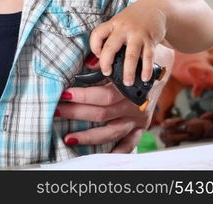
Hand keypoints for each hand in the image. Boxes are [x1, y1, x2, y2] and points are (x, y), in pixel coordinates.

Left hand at [56, 46, 172, 152]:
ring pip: (112, 132)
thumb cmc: (131, 60)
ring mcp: (137, 118)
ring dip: (89, 136)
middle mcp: (133, 105)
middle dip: (76, 113)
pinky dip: (118, 151)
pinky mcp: (141, 127)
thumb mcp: (119, 56)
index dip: (82, 96)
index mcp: (127, 87)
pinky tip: (102, 156)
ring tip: (68, 138)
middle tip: (56, 112)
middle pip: (102, 114)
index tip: (63, 95)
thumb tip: (85, 63)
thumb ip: (101, 62)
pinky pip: (130, 143)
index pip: (103, 95)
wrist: (156, 65)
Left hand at [89, 0, 167, 85]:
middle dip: (106, 63)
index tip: (97, 56)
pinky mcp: (151, 40)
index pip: (97, 34)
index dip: (94, 46)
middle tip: (106, 73)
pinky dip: (146, 69)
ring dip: (128, 71)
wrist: (155, 8)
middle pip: (110, 47)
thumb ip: (109, 38)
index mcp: (113, 24)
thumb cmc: (132, 19)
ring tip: (127, 82)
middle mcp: (124, 28)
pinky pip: (148, 57)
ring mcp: (138, 35)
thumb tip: (95, 61)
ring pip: (130, 56)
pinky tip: (145, 78)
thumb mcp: (118, 23)